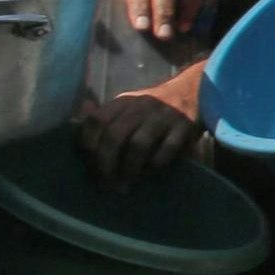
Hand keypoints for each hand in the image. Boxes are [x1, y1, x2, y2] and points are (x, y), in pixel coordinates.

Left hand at [72, 82, 204, 183]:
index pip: (96, 119)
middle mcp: (141, 106)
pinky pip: (167, 149)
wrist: (196, 90)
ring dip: (128, 168)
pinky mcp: (185, 126)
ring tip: (125, 184)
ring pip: (138, 144)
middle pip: (114, 135)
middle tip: (104, 183)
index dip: (88, 142)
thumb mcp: (130, 105)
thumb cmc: (156, 108)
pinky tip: (149, 173)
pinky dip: (155, 165)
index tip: (88, 163)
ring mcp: (164, 115)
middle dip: (105, 163)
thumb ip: (108, 119)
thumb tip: (78, 137)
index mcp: (124, 101)